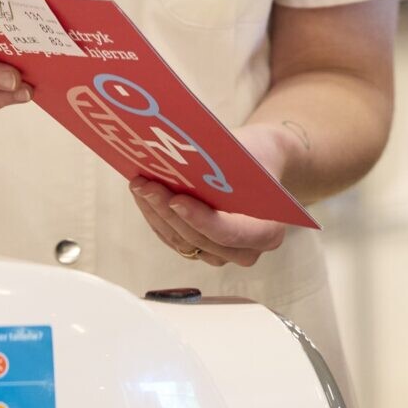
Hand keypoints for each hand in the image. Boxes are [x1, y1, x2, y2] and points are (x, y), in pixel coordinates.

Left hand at [128, 124, 292, 267]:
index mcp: (267, 232)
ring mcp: (220, 254)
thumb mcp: (248, 154)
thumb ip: (223, 165)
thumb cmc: (257, 155)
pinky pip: (174, 239)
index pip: (230, 232)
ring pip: (182, 241)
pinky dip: (157, 217)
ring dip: (157, 214)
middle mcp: (245, 252)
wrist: (260, 161)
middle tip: (147, 186)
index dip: (200, 219)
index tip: (177, 200)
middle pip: (199, 239)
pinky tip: (143, 194)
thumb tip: (182, 160)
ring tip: (139, 185)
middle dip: (169, 212)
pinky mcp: (200, 249)